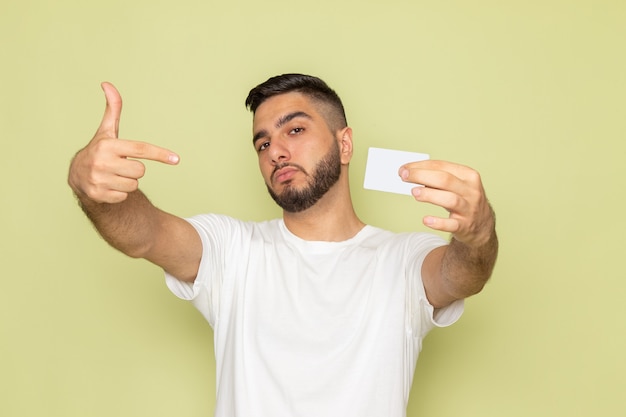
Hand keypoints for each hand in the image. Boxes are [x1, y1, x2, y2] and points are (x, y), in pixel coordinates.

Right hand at [68, 83, 179, 203]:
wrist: (77, 175)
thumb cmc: (99, 150)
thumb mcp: (106, 131)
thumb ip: (112, 109)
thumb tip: (108, 84)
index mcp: (107, 145)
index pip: (141, 149)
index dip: (160, 154)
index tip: (176, 159)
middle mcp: (102, 162)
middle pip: (140, 171)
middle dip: (134, 169)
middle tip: (121, 165)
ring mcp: (98, 180)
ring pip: (133, 185)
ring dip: (127, 182)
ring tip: (114, 175)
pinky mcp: (97, 196)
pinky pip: (124, 197)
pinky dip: (119, 193)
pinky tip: (108, 186)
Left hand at [399, 160, 494, 247]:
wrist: (481, 226)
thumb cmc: (463, 200)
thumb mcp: (456, 185)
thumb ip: (436, 179)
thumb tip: (410, 173)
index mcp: (468, 176)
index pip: (442, 166)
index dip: (421, 166)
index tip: (404, 169)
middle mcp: (471, 191)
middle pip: (445, 179)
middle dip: (422, 176)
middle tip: (404, 176)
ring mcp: (469, 209)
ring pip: (450, 199)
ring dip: (430, 195)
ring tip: (414, 192)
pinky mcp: (465, 226)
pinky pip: (451, 224)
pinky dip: (438, 222)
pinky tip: (426, 220)